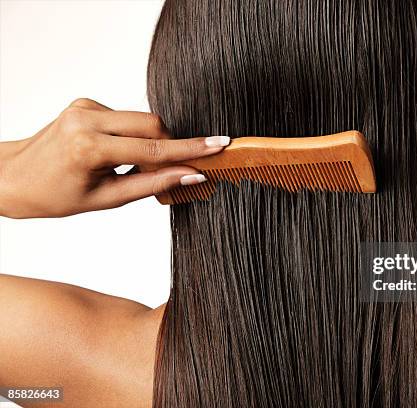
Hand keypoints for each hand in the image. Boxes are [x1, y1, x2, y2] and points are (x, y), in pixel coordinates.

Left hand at [0, 98, 227, 217]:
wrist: (14, 177)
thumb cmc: (56, 195)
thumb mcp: (106, 200)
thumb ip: (152, 184)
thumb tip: (190, 175)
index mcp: (89, 147)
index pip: (153, 147)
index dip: (190, 148)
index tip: (219, 144)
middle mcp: (87, 119)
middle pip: (152, 125)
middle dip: (169, 147)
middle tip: (173, 170)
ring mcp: (86, 107)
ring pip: (142, 121)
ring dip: (149, 144)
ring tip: (130, 168)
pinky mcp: (86, 103)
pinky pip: (127, 118)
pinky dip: (133, 138)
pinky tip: (116, 154)